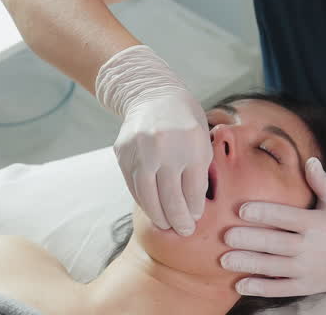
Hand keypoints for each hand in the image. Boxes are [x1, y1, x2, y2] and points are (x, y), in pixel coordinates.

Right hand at [96, 45, 211, 236]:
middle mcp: (166, 146)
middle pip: (171, 197)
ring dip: (158, 216)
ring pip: (148, 196)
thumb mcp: (202, 139)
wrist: (152, 94)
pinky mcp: (123, 152)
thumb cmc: (184, 121)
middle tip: (183, 232)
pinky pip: (133, 185)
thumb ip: (200, 170)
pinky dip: (143, 201)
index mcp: (193, 143)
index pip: (193, 190)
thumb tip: (194, 210)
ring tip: (166, 225)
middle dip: (179, 220)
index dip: (194, 210)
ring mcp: (141, 150)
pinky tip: (151, 208)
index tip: (195, 220)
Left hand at [220, 157, 325, 296]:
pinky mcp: (306, 286)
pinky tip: (240, 285)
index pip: (288, 217)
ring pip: (274, 267)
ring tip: (225, 260)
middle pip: (277, 243)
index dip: (265, 214)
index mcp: (318, 223)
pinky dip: (261, 288)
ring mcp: (308, 269)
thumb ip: (322, 181)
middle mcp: (312, 247)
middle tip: (226, 236)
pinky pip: (280, 289)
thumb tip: (310, 161)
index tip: (242, 209)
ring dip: (249, 264)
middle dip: (251, 240)